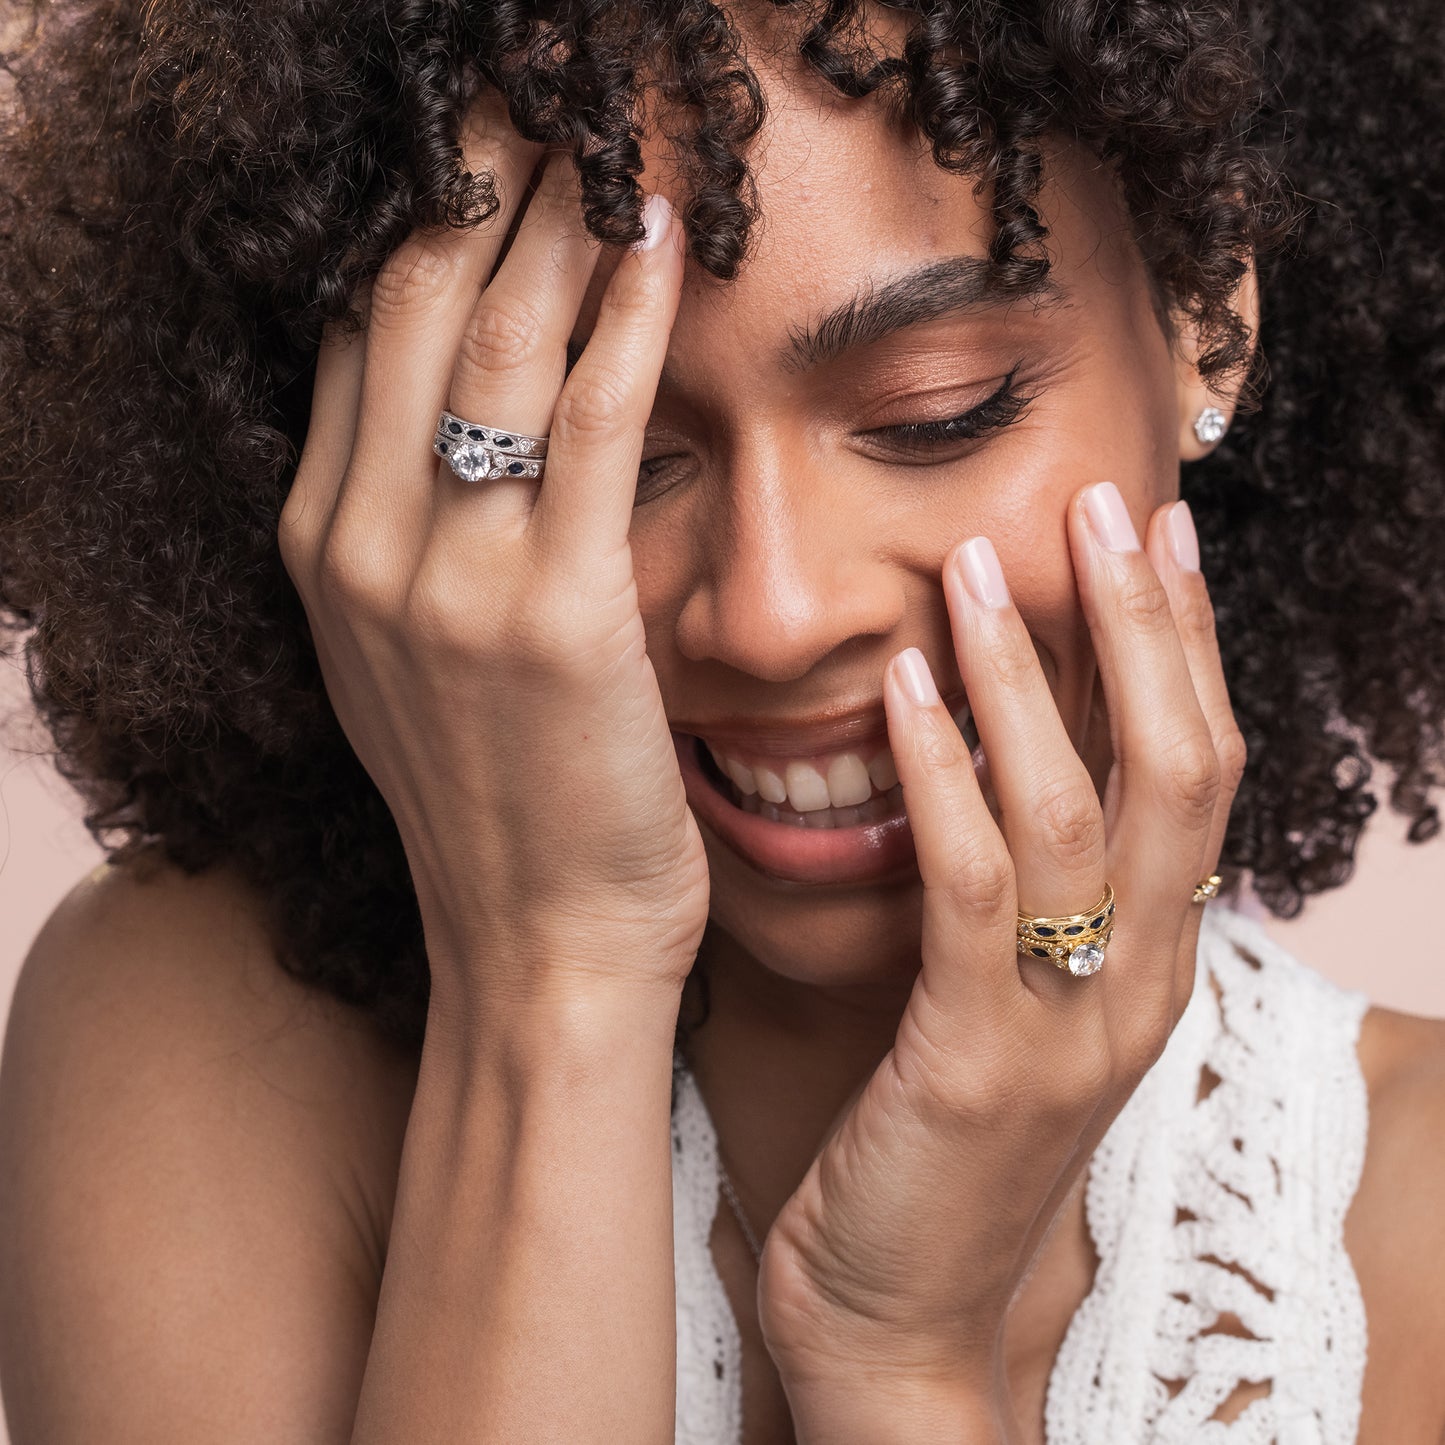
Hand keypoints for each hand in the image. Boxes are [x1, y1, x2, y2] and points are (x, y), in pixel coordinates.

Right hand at [276, 97, 707, 1027]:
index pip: (354, 337)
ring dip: (556, 218)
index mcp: (322, 550)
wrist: (539, 943)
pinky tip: (664, 237)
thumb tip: (444, 423)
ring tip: (605, 134)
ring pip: (499, 341)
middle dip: (477, 186)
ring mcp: (451, 580)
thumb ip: (405, 540)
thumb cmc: (500, 807)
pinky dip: (632, 313)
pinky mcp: (557, 613)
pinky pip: (598, 420)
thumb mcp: (408, 665)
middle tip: (535, 100)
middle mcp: (365, 548)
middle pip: (409, 305)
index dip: (417, 227)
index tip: (476, 155)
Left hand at [757, 485, 1245, 1417]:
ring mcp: (1067, 1025)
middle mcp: (1135, 985)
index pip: (1199, 773)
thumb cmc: (935, 1151)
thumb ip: (1024, 904)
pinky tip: (909, 688)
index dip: (1188, 646)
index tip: (1155, 532)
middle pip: (1178, 767)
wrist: (898, 1322)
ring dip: (1035, 674)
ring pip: (1081, 808)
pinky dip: (945, 774)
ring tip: (985, 562)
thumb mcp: (1004, 1012)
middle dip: (1146, 626)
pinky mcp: (975, 1058)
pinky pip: (973, 886)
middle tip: (1104, 502)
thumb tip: (998, 767)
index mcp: (1149, 965)